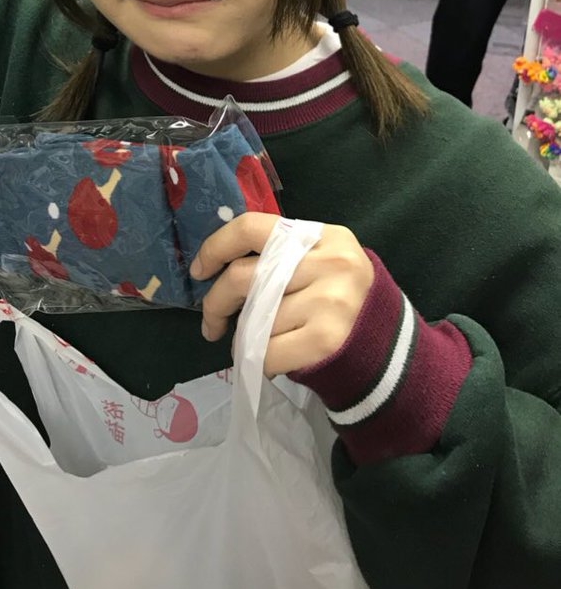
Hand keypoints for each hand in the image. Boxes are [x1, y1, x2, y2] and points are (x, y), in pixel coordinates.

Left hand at [189, 214, 373, 375]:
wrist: (390, 351)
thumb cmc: (341, 302)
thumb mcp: (321, 263)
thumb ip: (280, 257)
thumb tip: (219, 268)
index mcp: (322, 235)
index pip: (252, 228)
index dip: (216, 247)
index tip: (199, 270)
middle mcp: (329, 262)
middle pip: (243, 275)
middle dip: (216, 302)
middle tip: (212, 322)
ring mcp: (329, 300)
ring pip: (254, 318)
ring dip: (243, 336)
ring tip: (256, 342)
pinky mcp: (326, 339)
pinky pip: (266, 349)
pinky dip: (257, 359)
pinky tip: (269, 360)